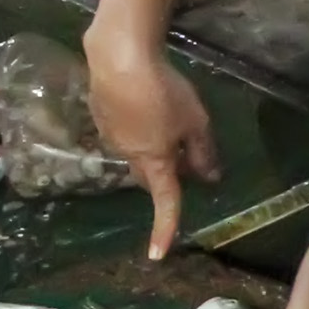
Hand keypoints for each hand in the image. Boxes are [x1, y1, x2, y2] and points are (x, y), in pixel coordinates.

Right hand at [86, 27, 221, 257]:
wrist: (117, 54)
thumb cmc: (162, 91)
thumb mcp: (196, 122)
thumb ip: (204, 153)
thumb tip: (209, 178)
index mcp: (154, 161)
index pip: (165, 202)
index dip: (165, 228)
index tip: (158, 255)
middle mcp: (127, 154)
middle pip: (150, 176)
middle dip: (166, 175)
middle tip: (188, 159)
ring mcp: (110, 135)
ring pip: (135, 152)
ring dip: (152, 148)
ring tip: (168, 120)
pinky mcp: (99, 114)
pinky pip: (123, 131)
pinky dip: (136, 126)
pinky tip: (142, 102)